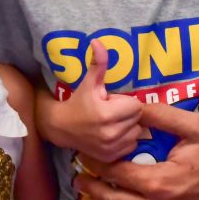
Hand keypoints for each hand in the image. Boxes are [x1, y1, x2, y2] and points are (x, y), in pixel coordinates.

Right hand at [49, 39, 142, 160]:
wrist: (61, 128)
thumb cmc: (78, 102)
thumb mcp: (89, 82)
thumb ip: (98, 63)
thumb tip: (98, 41)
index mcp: (107, 114)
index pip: (136, 106)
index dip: (126, 101)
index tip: (113, 102)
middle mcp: (111, 134)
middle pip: (137, 119)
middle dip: (128, 113)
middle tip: (112, 111)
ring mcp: (111, 148)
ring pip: (136, 133)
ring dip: (128, 127)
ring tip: (112, 123)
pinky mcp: (111, 157)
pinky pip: (131, 146)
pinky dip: (125, 140)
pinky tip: (112, 134)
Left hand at [74, 101, 198, 199]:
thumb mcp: (194, 126)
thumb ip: (160, 115)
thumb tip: (131, 103)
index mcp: (160, 181)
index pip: (115, 172)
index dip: (96, 163)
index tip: (85, 155)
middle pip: (112, 199)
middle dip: (92, 187)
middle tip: (79, 177)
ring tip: (88, 196)